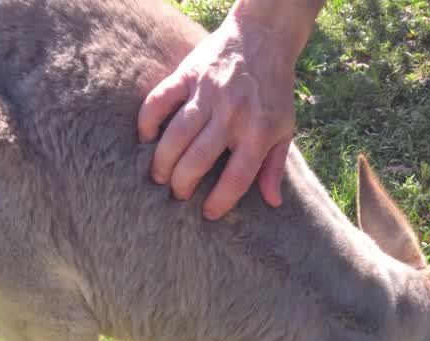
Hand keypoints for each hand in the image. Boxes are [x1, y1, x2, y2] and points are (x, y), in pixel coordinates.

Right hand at [138, 16, 299, 219]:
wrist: (264, 38)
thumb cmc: (274, 91)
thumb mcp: (284, 128)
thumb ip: (275, 166)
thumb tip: (272, 203)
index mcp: (259, 132)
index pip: (237, 178)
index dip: (220, 202)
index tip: (208, 214)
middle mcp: (232, 115)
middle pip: (199, 160)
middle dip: (182, 185)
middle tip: (177, 194)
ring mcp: (208, 93)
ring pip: (176, 135)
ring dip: (162, 161)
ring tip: (158, 176)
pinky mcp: (189, 74)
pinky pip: (160, 100)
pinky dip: (148, 120)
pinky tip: (145, 138)